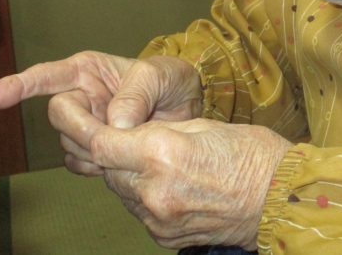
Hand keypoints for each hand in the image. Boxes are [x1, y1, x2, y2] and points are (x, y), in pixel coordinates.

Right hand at [0, 51, 202, 175]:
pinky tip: (115, 158)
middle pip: (60, 114)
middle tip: (109, 131)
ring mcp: (88, 124)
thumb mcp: (159, 76)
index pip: (48, 76)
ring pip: (69, 142)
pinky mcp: (96, 149)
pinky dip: (95, 165)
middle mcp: (83, 97)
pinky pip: (81, 162)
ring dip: (93, 147)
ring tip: (126, 139)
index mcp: (89, 71)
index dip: (20, 86)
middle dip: (80, 126)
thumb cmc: (170, 80)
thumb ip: (136, 93)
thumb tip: (114, 124)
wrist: (189, 109)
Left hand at [90, 118, 292, 249]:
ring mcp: (157, 218)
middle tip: (109, 128)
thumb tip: (127, 134)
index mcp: (163, 153)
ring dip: (122, 170)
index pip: (99, 140)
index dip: (73, 122)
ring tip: (150, 155)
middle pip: (104, 166)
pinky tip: (162, 179)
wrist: (280, 199)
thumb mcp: (203, 125)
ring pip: (118, 189)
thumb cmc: (252, 153)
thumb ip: (156, 132)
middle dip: (102, 146)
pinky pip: (137, 208)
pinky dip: (139, 191)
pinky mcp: (164, 235)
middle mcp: (153, 190)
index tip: (62, 107)